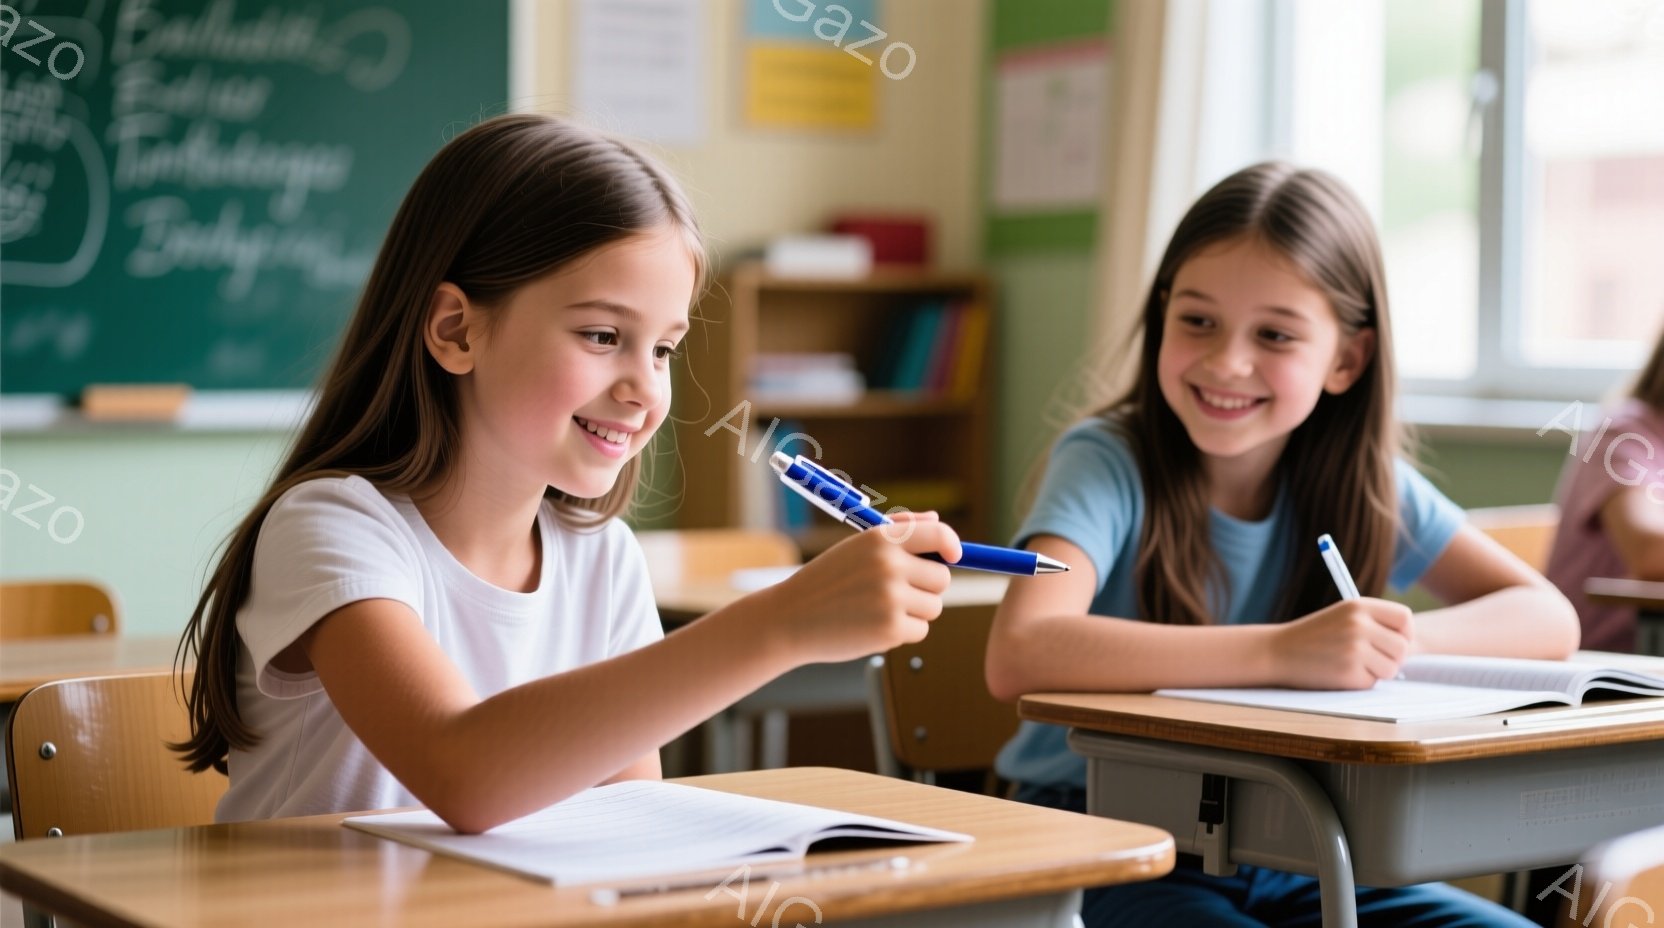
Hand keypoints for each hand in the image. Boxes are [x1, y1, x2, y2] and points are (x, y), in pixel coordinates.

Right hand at [767, 512, 962, 664]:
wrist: (790, 618)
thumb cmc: (827, 581)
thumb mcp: (858, 547)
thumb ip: (900, 532)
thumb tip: (937, 522)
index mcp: (881, 539)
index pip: (938, 535)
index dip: (952, 546)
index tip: (954, 556)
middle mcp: (889, 565)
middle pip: (942, 578)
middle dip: (926, 587)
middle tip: (896, 592)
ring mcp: (891, 598)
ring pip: (933, 606)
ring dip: (914, 612)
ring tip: (878, 610)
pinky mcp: (891, 629)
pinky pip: (920, 630)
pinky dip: (902, 632)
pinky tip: (872, 626)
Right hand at [1271, 597, 1412, 688]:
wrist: (1277, 651)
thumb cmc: (1314, 636)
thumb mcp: (1342, 616)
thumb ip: (1374, 623)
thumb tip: (1410, 645)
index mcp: (1358, 606)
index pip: (1404, 617)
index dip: (1404, 632)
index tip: (1393, 641)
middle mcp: (1359, 625)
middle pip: (1402, 647)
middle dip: (1392, 657)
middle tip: (1371, 658)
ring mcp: (1354, 649)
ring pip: (1392, 668)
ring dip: (1377, 672)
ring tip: (1352, 664)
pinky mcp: (1348, 673)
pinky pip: (1372, 683)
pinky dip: (1360, 682)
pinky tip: (1339, 672)